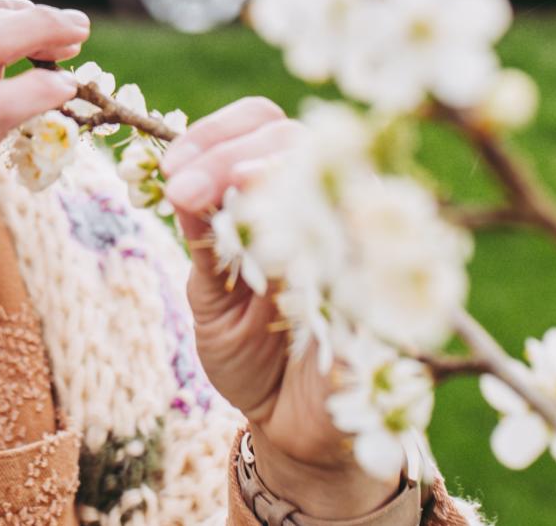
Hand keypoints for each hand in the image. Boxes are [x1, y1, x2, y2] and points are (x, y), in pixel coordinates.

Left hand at [162, 98, 403, 518]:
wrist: (291, 429)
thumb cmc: (251, 355)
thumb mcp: (211, 296)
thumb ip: (206, 241)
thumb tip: (180, 182)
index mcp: (283, 196)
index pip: (266, 126)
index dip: (217, 134)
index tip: (172, 169)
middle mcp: (327, 209)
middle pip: (298, 140)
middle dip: (229, 156)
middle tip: (182, 189)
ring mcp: (360, 246)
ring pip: (331, 180)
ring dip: (262, 184)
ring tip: (206, 202)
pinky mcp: (383, 293)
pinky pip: (361, 248)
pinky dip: (312, 237)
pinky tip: (268, 252)